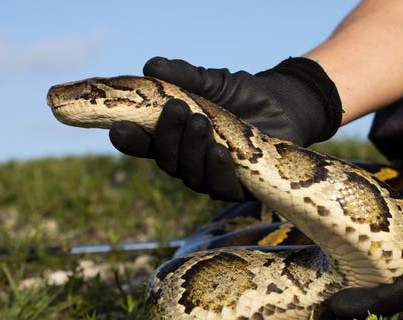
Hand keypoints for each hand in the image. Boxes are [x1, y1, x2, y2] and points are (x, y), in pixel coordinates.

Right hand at [110, 57, 341, 200]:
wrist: (284, 106)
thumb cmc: (243, 95)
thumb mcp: (213, 82)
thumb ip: (185, 76)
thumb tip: (151, 66)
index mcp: (175, 139)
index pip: (144, 144)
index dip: (129, 140)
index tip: (118, 128)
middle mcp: (188, 162)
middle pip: (167, 161)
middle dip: (168, 136)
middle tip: (176, 109)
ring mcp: (212, 177)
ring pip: (191, 176)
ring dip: (192, 151)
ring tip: (200, 123)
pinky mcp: (239, 189)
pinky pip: (221, 188)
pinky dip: (218, 170)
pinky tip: (220, 151)